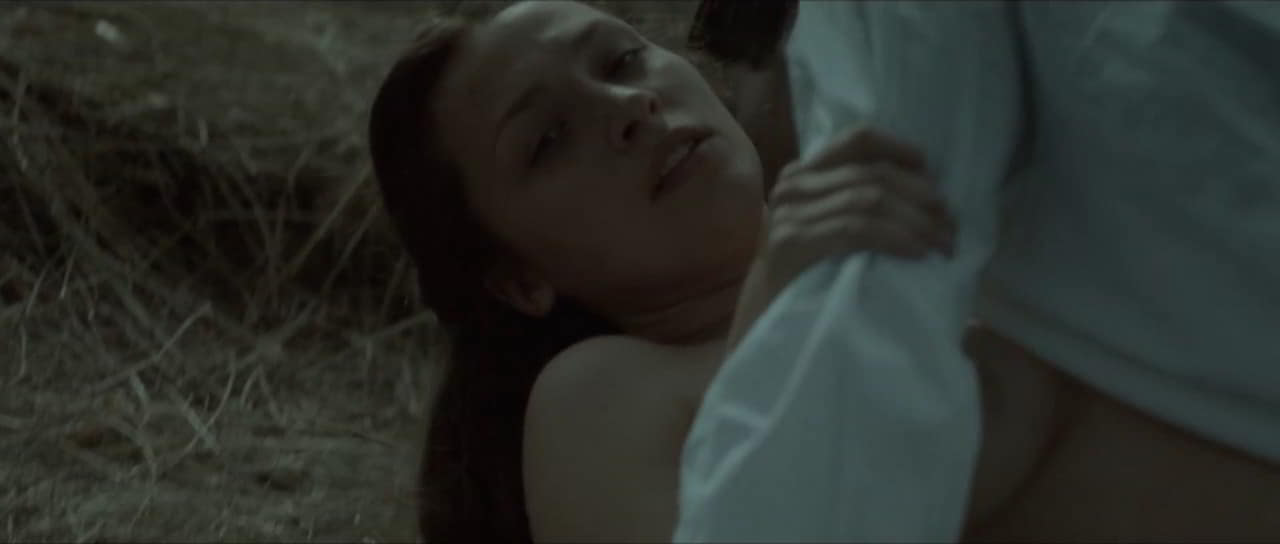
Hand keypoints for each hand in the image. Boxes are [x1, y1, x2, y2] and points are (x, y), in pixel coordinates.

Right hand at [727, 126, 954, 348]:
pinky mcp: (794, 242)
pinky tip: (917, 253)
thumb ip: (852, 199)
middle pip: (872, 173)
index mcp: (804, 173)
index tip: (931, 172)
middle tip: (951, 224)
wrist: (765, 317)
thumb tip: (926, 188)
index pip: (858, 140)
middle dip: (920, 196)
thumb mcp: (826, 225)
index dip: (900, 150)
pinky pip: (857, 228)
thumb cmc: (806, 273)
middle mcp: (793, 185)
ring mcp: (790, 213)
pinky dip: (895, 238)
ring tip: (942, 243)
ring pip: (869, 199)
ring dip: (916, 221)